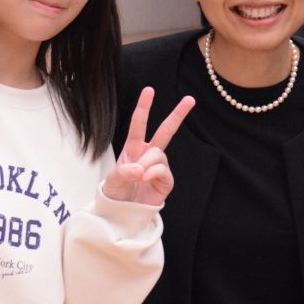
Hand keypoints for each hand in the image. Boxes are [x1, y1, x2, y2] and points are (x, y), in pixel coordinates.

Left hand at [102, 87, 194, 206]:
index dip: (144, 107)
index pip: (139, 123)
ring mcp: (159, 166)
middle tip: (190, 99)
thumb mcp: (112, 180)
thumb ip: (123, 172)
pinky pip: (162, 170)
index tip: (149, 90)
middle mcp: (149, 153)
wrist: (123, 213)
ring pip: (158, 153)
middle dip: (178, 114)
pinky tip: (145, 180)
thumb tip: (140, 169)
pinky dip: (152, 173)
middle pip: (166, 130)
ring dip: (146, 164)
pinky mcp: (166, 180)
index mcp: (134, 148)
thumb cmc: (116, 193)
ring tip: (138, 177)